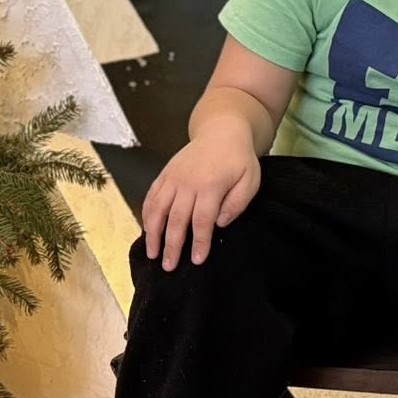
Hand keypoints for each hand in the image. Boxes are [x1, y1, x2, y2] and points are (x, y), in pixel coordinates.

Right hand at [139, 123, 260, 269]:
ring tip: (152, 253)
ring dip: (153, 233)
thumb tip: (219, 223)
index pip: (202, 220)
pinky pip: (151, 196)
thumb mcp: (250, 180)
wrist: (221, 131)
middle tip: (169, 266)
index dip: (199, 242)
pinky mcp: (165, 174)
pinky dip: (146, 214)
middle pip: (176, 219)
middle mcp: (188, 182)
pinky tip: (147, 230)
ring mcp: (173, 177)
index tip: (197, 260)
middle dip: (172, 245)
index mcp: (211, 185)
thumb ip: (237, 204)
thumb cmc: (239, 160)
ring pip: (158, 209)